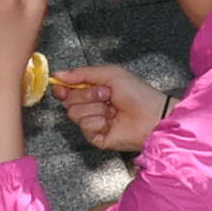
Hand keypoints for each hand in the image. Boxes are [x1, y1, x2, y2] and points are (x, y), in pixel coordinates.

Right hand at [48, 65, 165, 151]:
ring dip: (96, 109)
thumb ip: (83, 73)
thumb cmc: (138, 94)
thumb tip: (59, 74)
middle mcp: (90, 106)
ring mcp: (93, 122)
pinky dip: (99, 122)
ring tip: (112, 109)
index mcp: (92, 90)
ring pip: (75, 114)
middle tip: (106, 95)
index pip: (67, 90)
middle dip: (87, 95)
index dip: (62, 88)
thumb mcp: (111, 74)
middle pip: (69, 101)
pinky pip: (85, 127)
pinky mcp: (96, 137)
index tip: (61, 87)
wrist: (152, 116)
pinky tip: (111, 122)